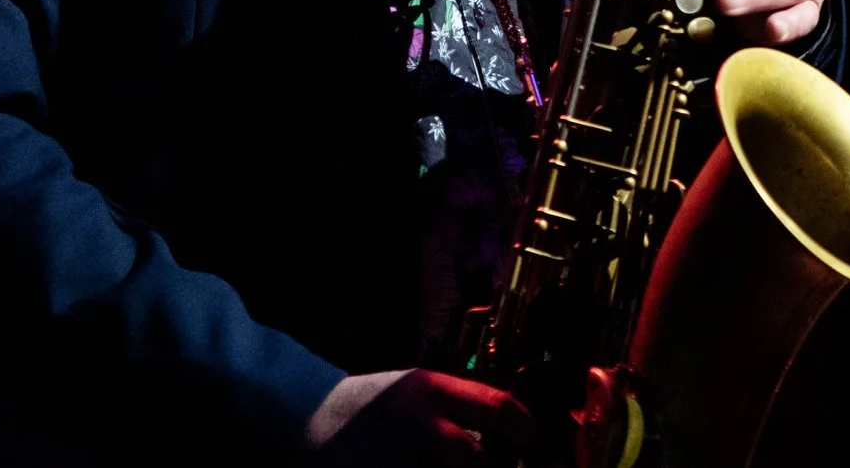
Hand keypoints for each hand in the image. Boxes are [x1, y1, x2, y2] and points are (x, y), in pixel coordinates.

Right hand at [306, 369, 530, 464]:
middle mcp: (415, 421)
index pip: (498, 408)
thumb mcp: (418, 392)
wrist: (306, 415)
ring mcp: (393, 455)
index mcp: (430, 390)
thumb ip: (460, 410)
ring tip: (466, 467)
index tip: (543, 454)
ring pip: (456, 467)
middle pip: (475, 458)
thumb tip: (515, 439)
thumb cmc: (375, 407)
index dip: (530, 436)